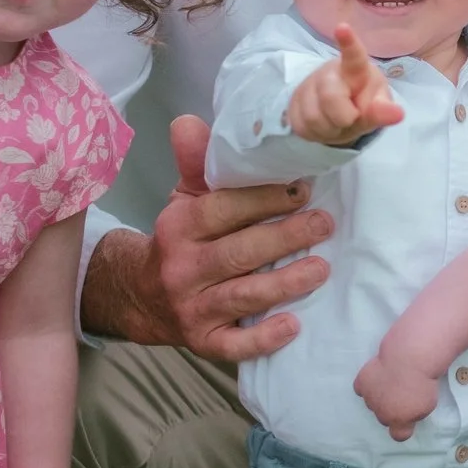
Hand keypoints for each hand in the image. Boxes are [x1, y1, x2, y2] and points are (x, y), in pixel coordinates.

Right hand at [89, 117, 336, 359]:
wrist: (143, 297)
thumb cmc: (182, 241)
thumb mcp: (185, 200)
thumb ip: (197, 164)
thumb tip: (189, 122)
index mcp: (179, 227)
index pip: (222, 210)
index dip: (263, 199)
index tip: (303, 190)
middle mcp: (181, 268)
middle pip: (237, 253)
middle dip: (284, 238)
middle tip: (325, 224)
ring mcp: (191, 308)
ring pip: (241, 296)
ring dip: (284, 283)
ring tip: (322, 269)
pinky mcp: (202, 342)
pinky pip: (233, 345)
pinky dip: (263, 339)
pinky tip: (294, 325)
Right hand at [289, 24, 404, 147]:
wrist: (338, 113)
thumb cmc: (363, 102)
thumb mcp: (376, 108)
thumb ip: (382, 110)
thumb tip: (398, 113)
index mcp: (356, 69)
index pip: (353, 56)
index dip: (349, 43)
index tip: (343, 27)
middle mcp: (329, 72)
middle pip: (330, 96)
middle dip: (343, 117)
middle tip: (350, 119)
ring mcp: (309, 86)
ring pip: (314, 117)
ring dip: (330, 129)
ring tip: (337, 123)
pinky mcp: (293, 103)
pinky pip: (302, 126)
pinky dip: (317, 134)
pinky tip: (324, 125)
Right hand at [354, 355, 439, 439]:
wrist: (409, 360)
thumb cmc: (423, 382)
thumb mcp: (427, 405)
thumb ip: (414, 415)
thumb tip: (406, 416)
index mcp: (399, 422)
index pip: (398, 436)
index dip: (403, 427)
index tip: (407, 418)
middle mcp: (381, 414)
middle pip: (384, 418)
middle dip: (390, 409)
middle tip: (400, 394)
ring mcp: (370, 399)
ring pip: (372, 403)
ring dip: (379, 396)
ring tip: (390, 381)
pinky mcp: (362, 383)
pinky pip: (361, 389)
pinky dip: (367, 385)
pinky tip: (376, 377)